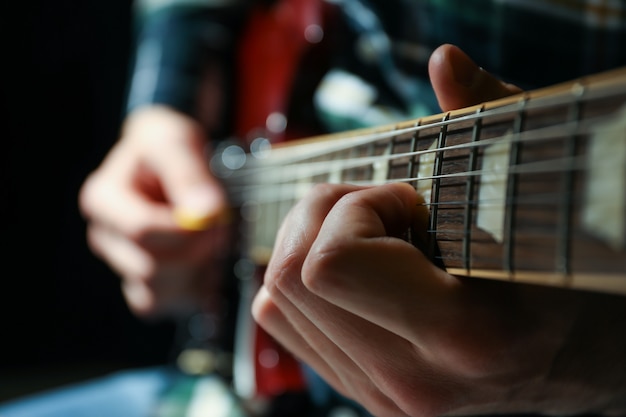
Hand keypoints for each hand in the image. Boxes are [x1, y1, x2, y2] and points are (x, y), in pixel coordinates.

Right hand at [79, 105, 230, 317]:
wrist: (168, 162)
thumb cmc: (167, 147)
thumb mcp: (177, 142)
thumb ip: (188, 173)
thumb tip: (206, 211)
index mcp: (103, 199)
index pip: (141, 231)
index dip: (186, 230)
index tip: (214, 213)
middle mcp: (106, 238)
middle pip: (149, 268)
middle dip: (196, 251)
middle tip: (221, 226)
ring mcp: (122, 265)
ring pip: (155, 295)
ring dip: (197, 274)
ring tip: (213, 242)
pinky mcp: (142, 285)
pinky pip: (165, 306)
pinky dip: (193, 291)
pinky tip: (207, 263)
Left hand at [251, 45, 625, 415]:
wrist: (592, 362)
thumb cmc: (578, 277)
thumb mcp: (546, 198)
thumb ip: (493, 125)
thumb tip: (444, 63)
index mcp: (463, 339)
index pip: (331, 264)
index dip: (360, 208)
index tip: (411, 200)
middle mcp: (412, 384)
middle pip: (291, 278)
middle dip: (325, 214)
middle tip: (384, 205)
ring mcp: (384, 397)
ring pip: (276, 300)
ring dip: (310, 244)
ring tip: (375, 235)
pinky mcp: (368, 394)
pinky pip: (283, 321)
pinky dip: (301, 278)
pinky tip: (358, 266)